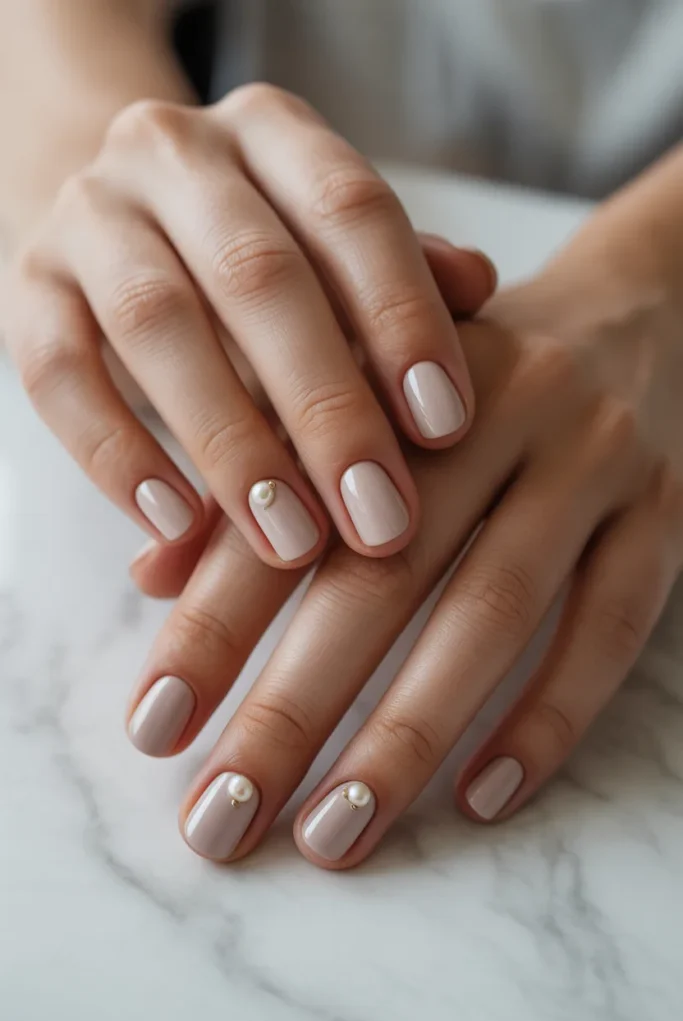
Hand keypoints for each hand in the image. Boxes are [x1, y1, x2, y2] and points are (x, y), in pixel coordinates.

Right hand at [3, 84, 493, 565]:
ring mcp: (90, 216)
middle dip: (327, 410)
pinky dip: (117, 456)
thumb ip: (403, 272)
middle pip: (259, 276)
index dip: (401, 318)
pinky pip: (59, 374)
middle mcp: (175, 154)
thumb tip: (480, 287)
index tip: (445, 427)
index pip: (350, 210)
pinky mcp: (26, 287)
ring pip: (158, 325)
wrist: (119, 225)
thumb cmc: (257, 256)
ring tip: (291, 543)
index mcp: (272, 133)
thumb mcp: (333, 251)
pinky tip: (175, 528)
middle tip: (379, 520)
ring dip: (232, 447)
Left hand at [126, 244, 682, 867]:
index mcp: (392, 374)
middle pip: (380, 575)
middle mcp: (491, 410)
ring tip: (335, 833)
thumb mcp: (353, 387)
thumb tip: (152, 578)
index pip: (285, 509)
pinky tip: (484, 798)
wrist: (631, 308)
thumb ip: (258, 469)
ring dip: (409, 734)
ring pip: (495, 610)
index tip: (155, 727)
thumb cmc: (456, 373)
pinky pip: (612, 623)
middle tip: (223, 819)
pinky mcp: (663, 510)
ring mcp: (587, 460)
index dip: (212, 621)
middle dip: (294, 709)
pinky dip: (549, 716)